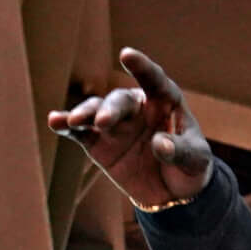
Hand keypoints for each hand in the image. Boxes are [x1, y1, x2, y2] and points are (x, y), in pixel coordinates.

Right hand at [49, 48, 213, 211]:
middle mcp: (137, 107)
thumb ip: (179, 151)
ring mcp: (115, 123)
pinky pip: (80, 132)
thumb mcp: (196, 161)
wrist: (173, 194)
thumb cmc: (190, 167)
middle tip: (103, 122)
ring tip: (74, 122)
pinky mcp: (98, 142)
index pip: (153, 79)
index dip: (141, 66)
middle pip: (120, 101)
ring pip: (96, 111)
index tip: (126, 55)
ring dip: (84, 114)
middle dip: (110, 109)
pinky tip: (55, 122)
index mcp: (165, 101)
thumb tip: (158, 144)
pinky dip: (67, 125)